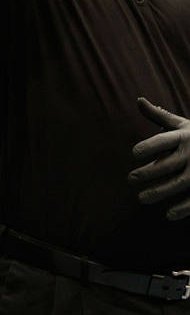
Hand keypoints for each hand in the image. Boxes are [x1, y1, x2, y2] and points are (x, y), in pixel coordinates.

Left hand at [128, 97, 189, 220]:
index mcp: (184, 136)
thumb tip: (138, 100)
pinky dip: (183, 208)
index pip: (164, 140)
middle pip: (169, 164)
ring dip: (160, 192)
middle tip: (130, 179)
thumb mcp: (181, 124)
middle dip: (149, 172)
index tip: (133, 153)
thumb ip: (159, 115)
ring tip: (140, 198)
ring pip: (179, 183)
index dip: (150, 146)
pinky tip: (168, 215)